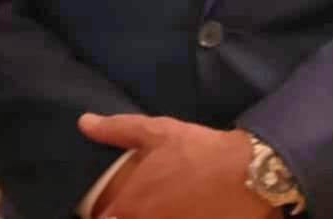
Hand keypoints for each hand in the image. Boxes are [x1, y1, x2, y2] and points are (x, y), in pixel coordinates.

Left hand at [79, 113, 272, 218]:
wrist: (248, 172)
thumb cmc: (198, 151)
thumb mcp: (158, 132)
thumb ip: (118, 129)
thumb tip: (84, 122)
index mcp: (128, 206)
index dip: (104, 212)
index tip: (109, 206)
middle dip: (129, 213)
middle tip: (143, 202)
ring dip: (155, 215)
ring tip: (169, 205)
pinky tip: (186, 211)